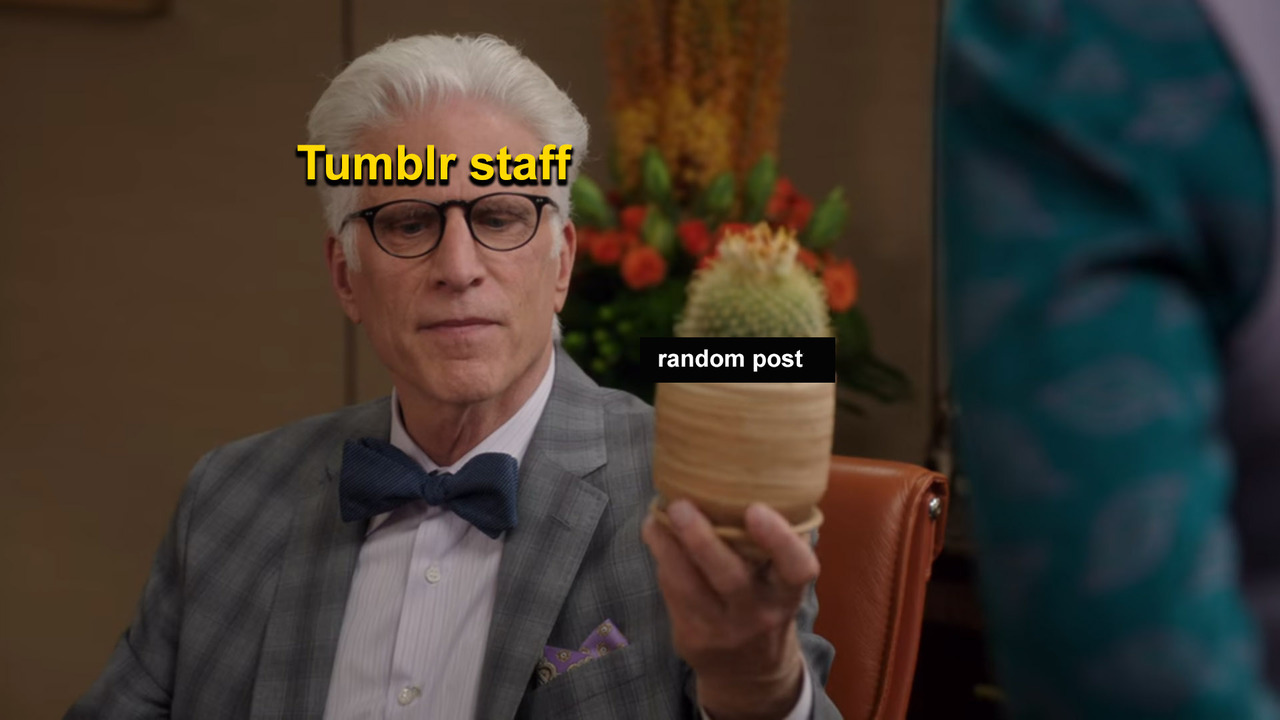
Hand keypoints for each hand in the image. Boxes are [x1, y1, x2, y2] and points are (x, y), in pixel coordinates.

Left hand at [641, 499, 819, 719]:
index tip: (756, 509)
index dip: (779, 539)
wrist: (750, 677)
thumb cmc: (765, 607)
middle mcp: (758, 614)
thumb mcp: (780, 584)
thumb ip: (768, 548)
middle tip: (681, 504)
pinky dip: (662, 559)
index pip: (797, 569)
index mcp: (787, 594)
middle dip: (701, 538)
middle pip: (729, 577)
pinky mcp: (692, 637)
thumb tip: (735, 481)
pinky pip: (673, 593)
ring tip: (656, 515)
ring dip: (667, 546)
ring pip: (688, 585)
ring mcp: (722, 630)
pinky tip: (655, 534)